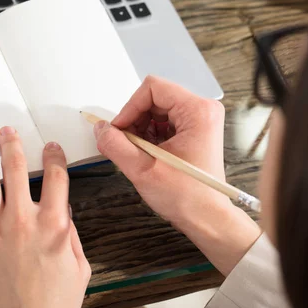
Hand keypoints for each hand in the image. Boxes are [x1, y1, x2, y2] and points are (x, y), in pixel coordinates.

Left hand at [0, 128, 90, 307]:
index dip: (54, 157)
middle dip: (13, 145)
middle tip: (7, 132)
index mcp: (52, 226)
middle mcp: (21, 221)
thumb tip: (64, 216)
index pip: (56, 177)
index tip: (51, 148)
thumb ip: (73, 238)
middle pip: (17, 169)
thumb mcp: (79, 272)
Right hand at [94, 76, 259, 274]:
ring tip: (137, 153)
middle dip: (134, 120)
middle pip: (154, 98)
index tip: (119, 130)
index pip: (153, 88)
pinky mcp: (194, 132)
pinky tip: (147, 155)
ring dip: (140, 130)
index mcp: (197, 111)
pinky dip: (149, 137)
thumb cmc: (188, 197)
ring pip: (156, 111)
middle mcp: (202, 111)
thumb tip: (101, 129)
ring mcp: (199, 121)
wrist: (207, 218)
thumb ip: (116, 145)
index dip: (130, 108)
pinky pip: (163, 123)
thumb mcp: (142, 169)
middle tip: (125, 144)